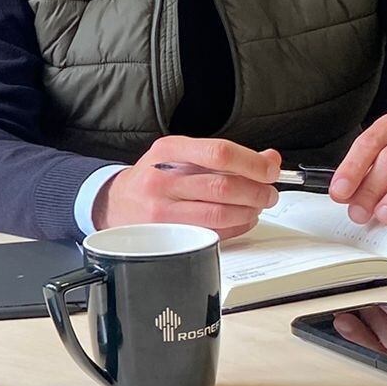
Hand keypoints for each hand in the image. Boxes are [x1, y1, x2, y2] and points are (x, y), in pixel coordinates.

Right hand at [92, 136, 282, 239]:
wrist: (116, 202)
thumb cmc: (154, 177)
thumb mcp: (183, 154)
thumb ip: (226, 156)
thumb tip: (269, 159)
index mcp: (169, 150)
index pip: (219, 153)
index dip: (252, 163)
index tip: (270, 170)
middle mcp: (162, 178)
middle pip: (223, 185)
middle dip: (257, 191)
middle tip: (269, 192)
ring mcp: (162, 209)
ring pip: (220, 212)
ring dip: (250, 211)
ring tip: (257, 206)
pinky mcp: (166, 234)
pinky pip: (212, 232)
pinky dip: (237, 227)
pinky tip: (241, 219)